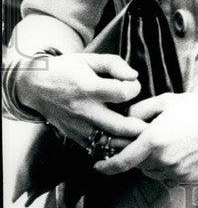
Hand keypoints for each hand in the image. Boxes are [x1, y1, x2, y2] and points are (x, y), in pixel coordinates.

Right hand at [15, 53, 145, 146]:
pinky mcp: (74, 137)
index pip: (122, 94)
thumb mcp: (88, 59)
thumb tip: (134, 75)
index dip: (134, 89)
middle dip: (141, 127)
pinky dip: (113, 147)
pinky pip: (98, 148)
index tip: (133, 86)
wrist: (34, 86)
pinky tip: (123, 140)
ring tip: (143, 134)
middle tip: (154, 123)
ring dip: (129, 141)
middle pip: (120, 126)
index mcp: (88, 88)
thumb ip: (114, 64)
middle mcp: (84, 111)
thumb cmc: (64, 69)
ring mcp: (78, 127)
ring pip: (110, 143)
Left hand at [94, 93, 197, 184]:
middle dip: (136, 153)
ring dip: (151, 161)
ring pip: (151, 171)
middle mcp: (163, 160)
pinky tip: (178, 151)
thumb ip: (139, 111)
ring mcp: (176, 171)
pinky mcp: (186, 178)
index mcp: (154, 140)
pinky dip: (166, 167)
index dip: (106, 165)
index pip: (122, 161)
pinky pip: (166, 176)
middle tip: (149, 138)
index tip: (98, 165)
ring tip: (167, 142)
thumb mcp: (166, 101)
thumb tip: (123, 120)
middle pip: (136, 164)